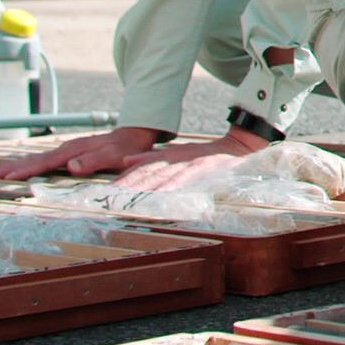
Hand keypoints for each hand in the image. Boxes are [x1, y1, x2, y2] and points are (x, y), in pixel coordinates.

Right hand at [0, 126, 164, 180]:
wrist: (133, 137)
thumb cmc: (125, 149)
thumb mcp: (114, 156)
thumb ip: (94, 161)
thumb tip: (72, 166)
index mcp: (74, 150)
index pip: (45, 162)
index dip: (26, 170)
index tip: (8, 176)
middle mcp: (67, 149)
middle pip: (35, 159)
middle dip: (12, 167)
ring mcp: (66, 150)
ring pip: (37, 158)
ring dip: (16, 165)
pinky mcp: (68, 153)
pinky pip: (44, 160)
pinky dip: (28, 164)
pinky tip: (18, 169)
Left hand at [112, 129, 263, 189]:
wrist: (237, 147)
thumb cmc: (205, 154)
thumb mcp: (175, 152)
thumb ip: (150, 157)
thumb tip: (124, 159)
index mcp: (167, 155)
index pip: (142, 168)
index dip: (125, 179)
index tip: (108, 191)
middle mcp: (174, 158)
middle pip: (147, 172)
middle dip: (129, 185)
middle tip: (111, 197)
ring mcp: (188, 162)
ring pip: (162, 175)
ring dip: (145, 187)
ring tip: (129, 198)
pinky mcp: (202, 167)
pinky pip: (184, 177)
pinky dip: (172, 185)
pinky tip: (162, 194)